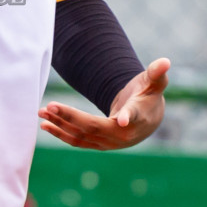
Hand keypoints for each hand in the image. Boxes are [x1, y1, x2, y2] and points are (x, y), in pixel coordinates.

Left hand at [38, 58, 169, 149]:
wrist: (147, 119)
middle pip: (94, 127)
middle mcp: (122, 135)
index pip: (132, 117)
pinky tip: (44, 126)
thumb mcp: (154, 83)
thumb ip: (157, 73)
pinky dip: (61, 133)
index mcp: (139, 118)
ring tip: (40, 114)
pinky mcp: (98, 145)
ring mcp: (109, 143)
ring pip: (81, 136)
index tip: (122, 118)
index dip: (127, 117)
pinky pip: (77, 141)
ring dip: (60, 126)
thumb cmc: (148, 96)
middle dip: (70, 117)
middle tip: (49, 106)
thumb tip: (166, 61)